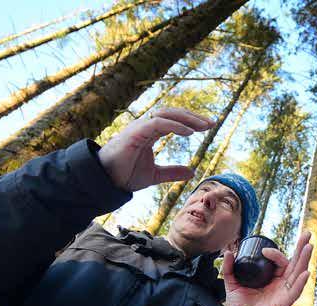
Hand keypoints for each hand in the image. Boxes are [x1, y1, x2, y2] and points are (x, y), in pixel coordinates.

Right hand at [97, 107, 213, 190]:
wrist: (105, 181)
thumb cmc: (124, 175)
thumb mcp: (154, 175)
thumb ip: (172, 172)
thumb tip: (192, 172)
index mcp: (150, 132)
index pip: (173, 119)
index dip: (191, 121)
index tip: (208, 127)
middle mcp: (145, 126)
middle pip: (172, 113)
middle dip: (192, 116)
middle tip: (211, 123)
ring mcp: (139, 127)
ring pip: (165, 114)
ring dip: (186, 118)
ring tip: (203, 126)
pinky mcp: (135, 133)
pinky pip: (157, 124)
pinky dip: (174, 125)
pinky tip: (189, 133)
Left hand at [222, 231, 313, 305]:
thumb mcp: (232, 285)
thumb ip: (229, 269)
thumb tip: (228, 252)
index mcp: (272, 280)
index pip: (280, 262)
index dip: (275, 253)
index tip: (263, 250)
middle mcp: (281, 285)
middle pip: (295, 264)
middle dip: (301, 248)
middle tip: (307, 233)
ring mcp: (284, 293)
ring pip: (298, 274)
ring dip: (304, 260)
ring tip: (309, 246)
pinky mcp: (283, 303)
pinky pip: (295, 292)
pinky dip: (301, 283)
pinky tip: (305, 273)